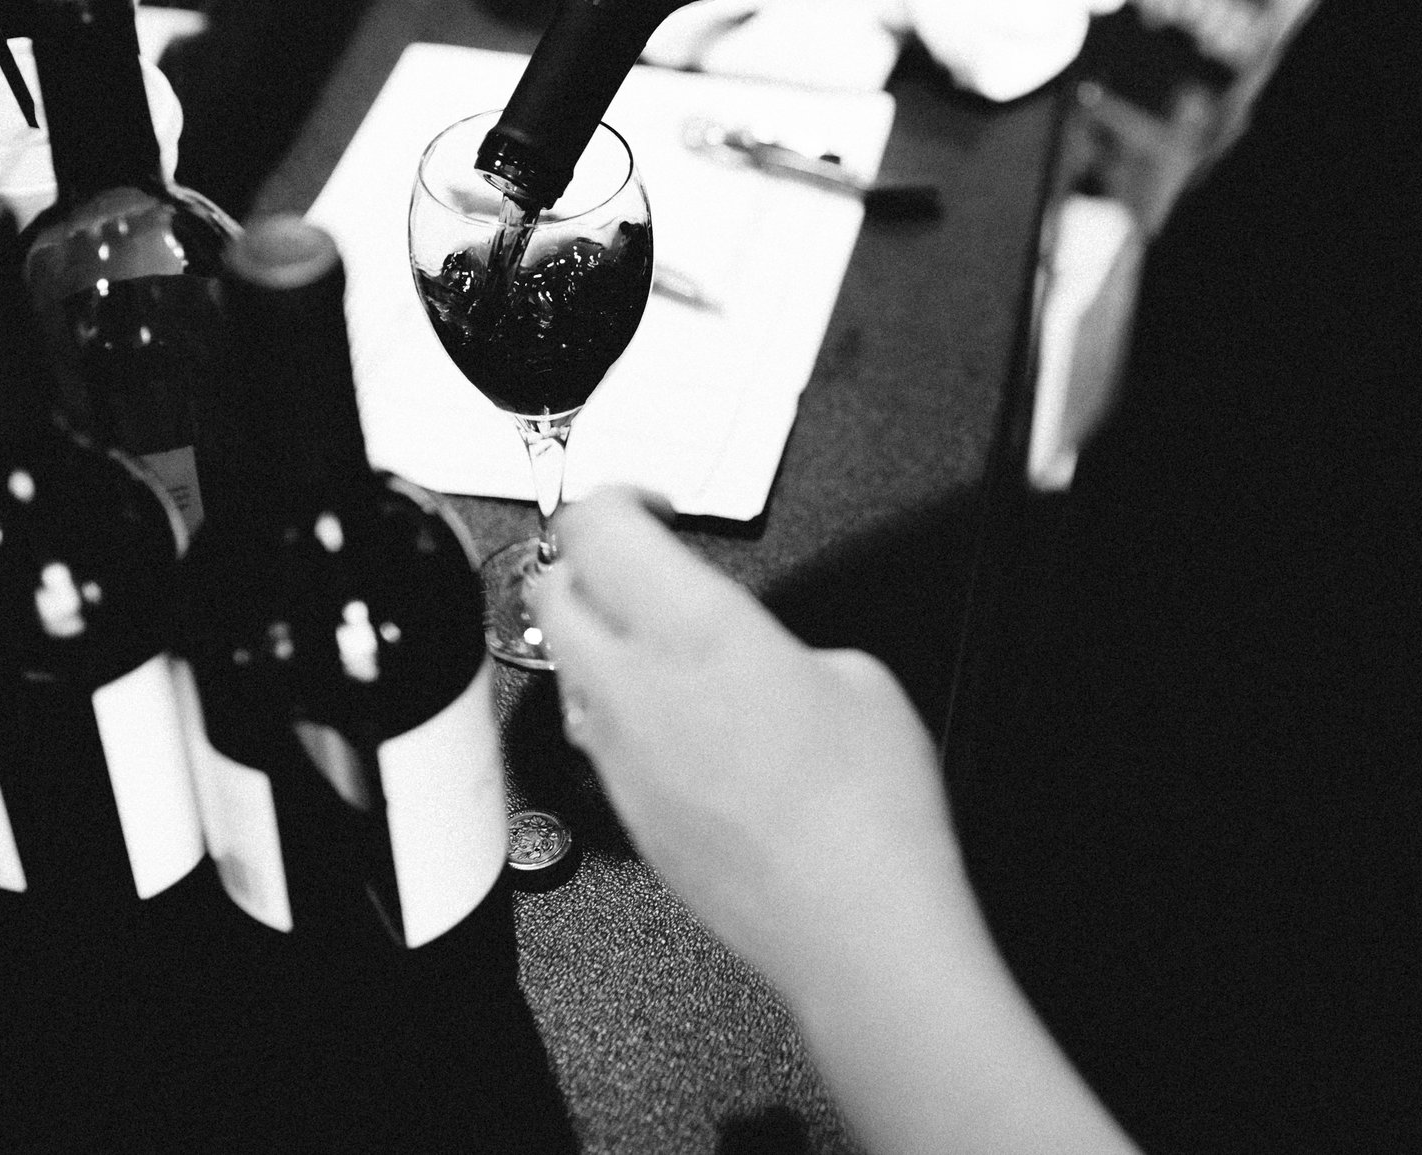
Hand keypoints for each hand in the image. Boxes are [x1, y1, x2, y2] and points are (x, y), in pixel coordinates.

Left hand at [535, 488, 989, 1010]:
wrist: (855, 924)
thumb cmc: (869, 811)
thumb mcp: (857, 674)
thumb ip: (781, 641)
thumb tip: (761, 656)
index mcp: (695, 629)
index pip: (597, 526)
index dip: (616, 496)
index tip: (649, 504)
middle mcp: (635, 688)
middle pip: (553, 588)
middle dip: (586, 559)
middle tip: (636, 560)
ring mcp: (620, 756)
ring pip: (567, 666)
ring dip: (599, 637)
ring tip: (660, 642)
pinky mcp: (625, 812)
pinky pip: (596, 735)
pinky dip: (621, 709)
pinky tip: (685, 725)